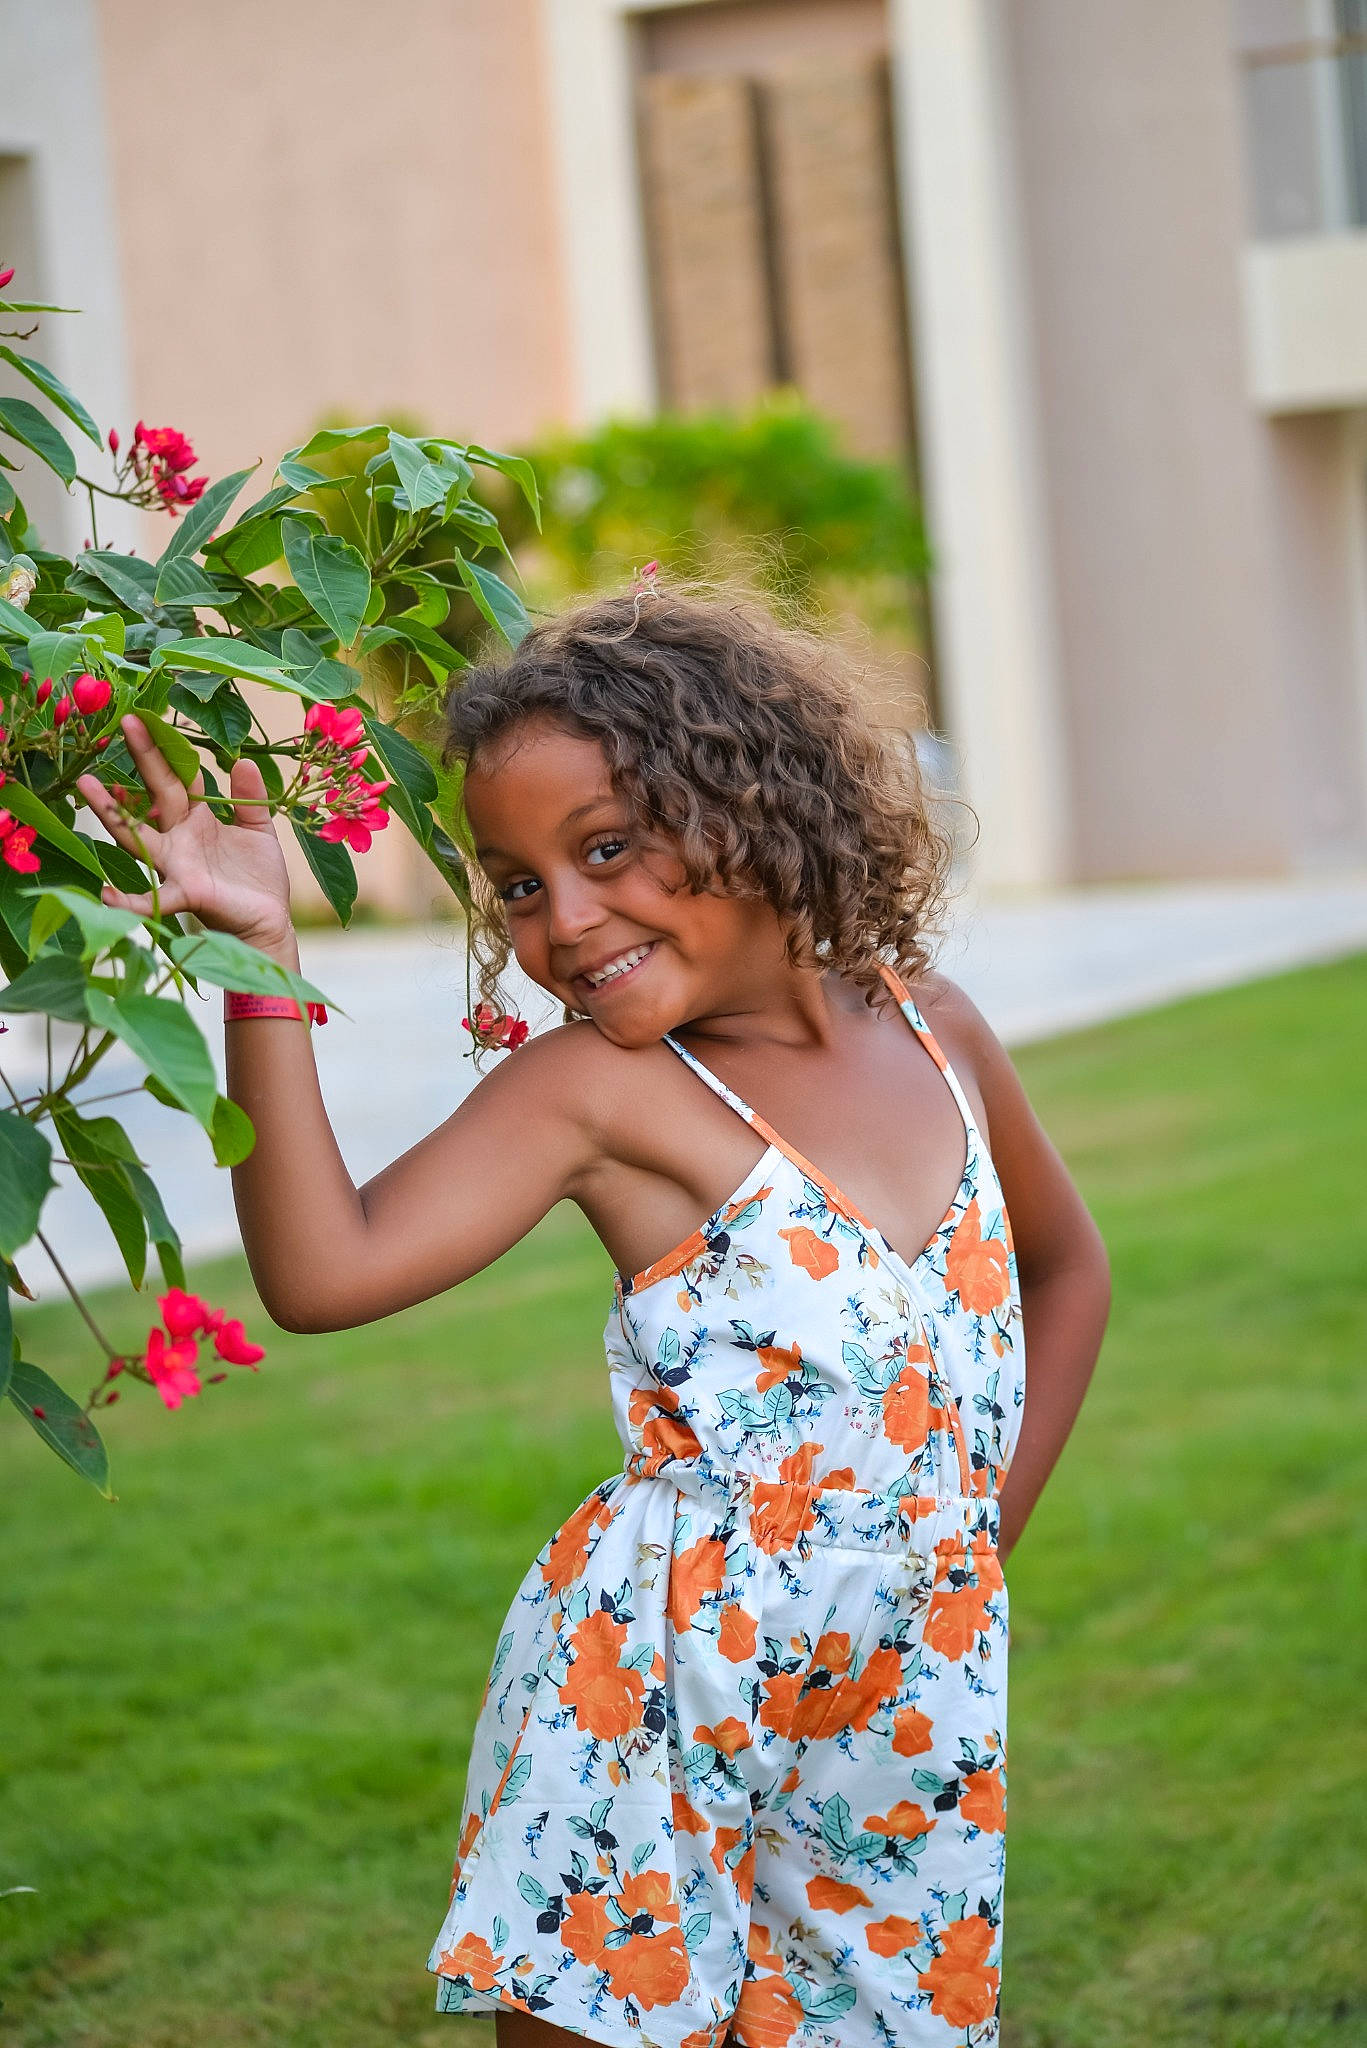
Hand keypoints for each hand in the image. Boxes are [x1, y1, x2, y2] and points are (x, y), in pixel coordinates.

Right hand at [76, 713, 296, 958]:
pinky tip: (106, 895)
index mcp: (197, 820)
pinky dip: (130, 901)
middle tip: (125, 722)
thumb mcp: (258, 829)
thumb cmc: (257, 878)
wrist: (268, 922)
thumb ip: (249, 797)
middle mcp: (179, 838)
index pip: (178, 777)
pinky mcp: (186, 893)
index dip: (166, 749)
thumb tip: (242, 759)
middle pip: (156, 793)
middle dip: (142, 759)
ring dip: (112, 812)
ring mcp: (177, 865)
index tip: (147, 717)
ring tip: (87, 786)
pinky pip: (154, 898)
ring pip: (138, 835)